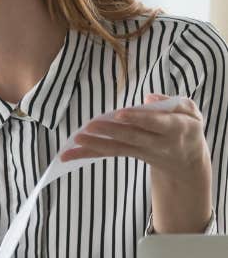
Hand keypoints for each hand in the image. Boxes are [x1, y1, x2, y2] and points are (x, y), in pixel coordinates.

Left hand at [60, 94, 211, 232]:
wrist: (186, 159)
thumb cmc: (186, 125)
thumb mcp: (190, 112)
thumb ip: (174, 103)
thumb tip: (149, 98)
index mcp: (175, 128)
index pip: (155, 123)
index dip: (138, 119)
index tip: (119, 114)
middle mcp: (157, 143)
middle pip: (131, 137)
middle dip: (110, 132)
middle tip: (88, 127)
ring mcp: (142, 151)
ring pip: (117, 148)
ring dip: (94, 145)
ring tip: (75, 141)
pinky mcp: (129, 154)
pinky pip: (108, 153)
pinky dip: (87, 153)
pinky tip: (67, 155)